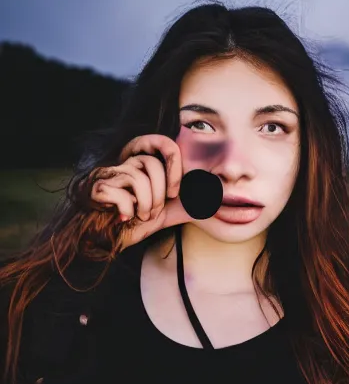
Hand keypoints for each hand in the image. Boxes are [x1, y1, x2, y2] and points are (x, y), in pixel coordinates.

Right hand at [87, 134, 193, 248]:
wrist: (110, 240)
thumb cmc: (138, 222)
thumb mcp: (170, 212)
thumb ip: (191, 202)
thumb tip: (218, 197)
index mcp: (145, 166)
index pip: (164, 143)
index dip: (174, 167)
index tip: (174, 193)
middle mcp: (127, 164)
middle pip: (151, 163)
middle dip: (159, 193)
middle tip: (156, 209)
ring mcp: (110, 174)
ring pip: (137, 177)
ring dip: (146, 203)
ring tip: (142, 215)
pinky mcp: (97, 187)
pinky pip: (119, 192)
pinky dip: (128, 209)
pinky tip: (125, 217)